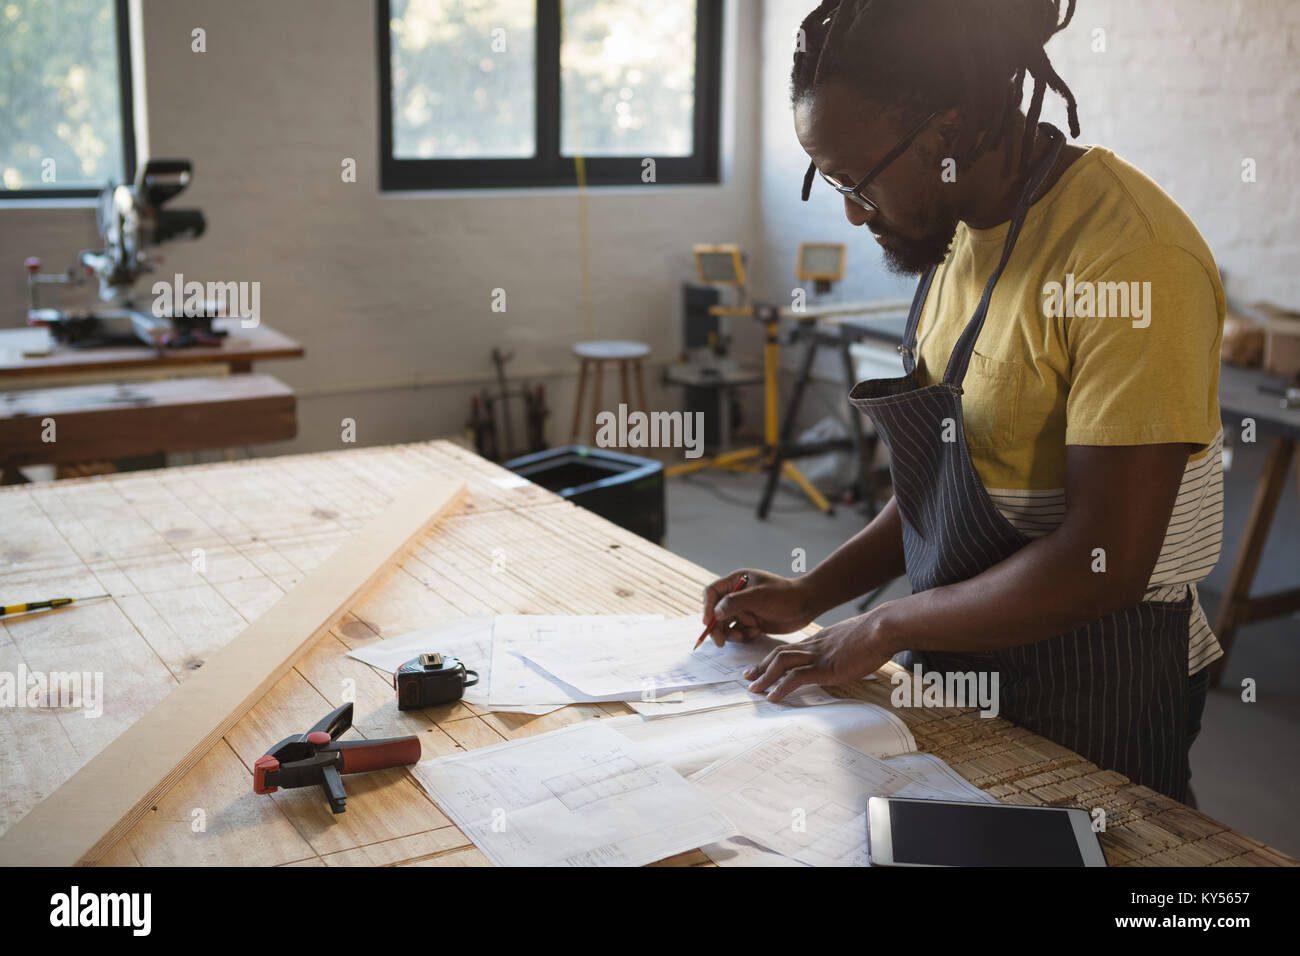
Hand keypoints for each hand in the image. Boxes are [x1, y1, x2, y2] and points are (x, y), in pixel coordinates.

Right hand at [701, 569, 815, 646]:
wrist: (806, 605)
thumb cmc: (784, 595)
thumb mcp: (758, 596)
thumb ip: (735, 603)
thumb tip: (715, 613)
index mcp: (736, 581)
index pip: (712, 592)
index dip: (706, 607)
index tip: (708, 622)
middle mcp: (737, 595)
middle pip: (716, 612)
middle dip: (717, 627)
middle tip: (721, 642)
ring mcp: (744, 609)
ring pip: (726, 625)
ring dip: (731, 633)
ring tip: (743, 636)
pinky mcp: (751, 622)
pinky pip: (739, 632)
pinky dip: (743, 636)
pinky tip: (756, 633)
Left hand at [741, 604, 898, 702]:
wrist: (883, 628)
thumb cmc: (876, 634)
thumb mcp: (855, 640)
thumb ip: (845, 649)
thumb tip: (848, 658)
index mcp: (820, 640)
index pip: (791, 648)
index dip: (774, 657)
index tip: (763, 665)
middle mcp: (814, 646)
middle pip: (779, 653)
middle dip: (761, 666)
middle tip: (747, 677)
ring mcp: (818, 656)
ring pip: (781, 663)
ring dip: (764, 676)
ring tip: (753, 689)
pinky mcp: (825, 667)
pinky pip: (796, 677)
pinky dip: (781, 687)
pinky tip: (772, 697)